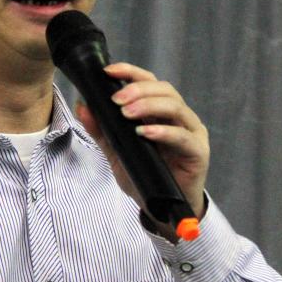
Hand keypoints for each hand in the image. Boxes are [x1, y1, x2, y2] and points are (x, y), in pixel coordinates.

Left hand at [74, 62, 209, 223]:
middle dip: (138, 90)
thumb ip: (101, 130)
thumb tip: (82, 106)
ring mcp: (192, 132)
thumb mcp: (117, 151)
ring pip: (176, 107)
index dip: (131, 72)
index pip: (150, 82)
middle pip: (164, 90)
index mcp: (161, 112)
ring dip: (149, 106)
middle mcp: (180, 117)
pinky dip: (163, 131)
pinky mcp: (198, 151)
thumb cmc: (144, 176)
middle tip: (116, 100)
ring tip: (127, 113)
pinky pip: (183, 137)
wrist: (162, 209)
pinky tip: (145, 132)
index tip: (108, 71)